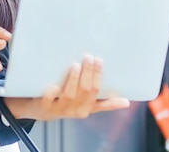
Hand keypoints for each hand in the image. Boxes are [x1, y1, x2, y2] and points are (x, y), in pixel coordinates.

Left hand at [4, 55, 129, 119]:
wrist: (42, 111)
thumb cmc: (67, 103)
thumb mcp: (85, 104)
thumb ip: (104, 103)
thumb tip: (127, 102)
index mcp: (86, 109)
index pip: (96, 91)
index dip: (99, 76)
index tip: (100, 61)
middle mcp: (75, 111)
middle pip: (85, 91)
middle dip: (88, 73)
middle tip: (89, 57)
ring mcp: (60, 109)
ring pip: (70, 95)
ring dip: (73, 79)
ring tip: (75, 65)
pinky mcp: (45, 107)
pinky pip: (49, 101)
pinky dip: (52, 94)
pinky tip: (55, 86)